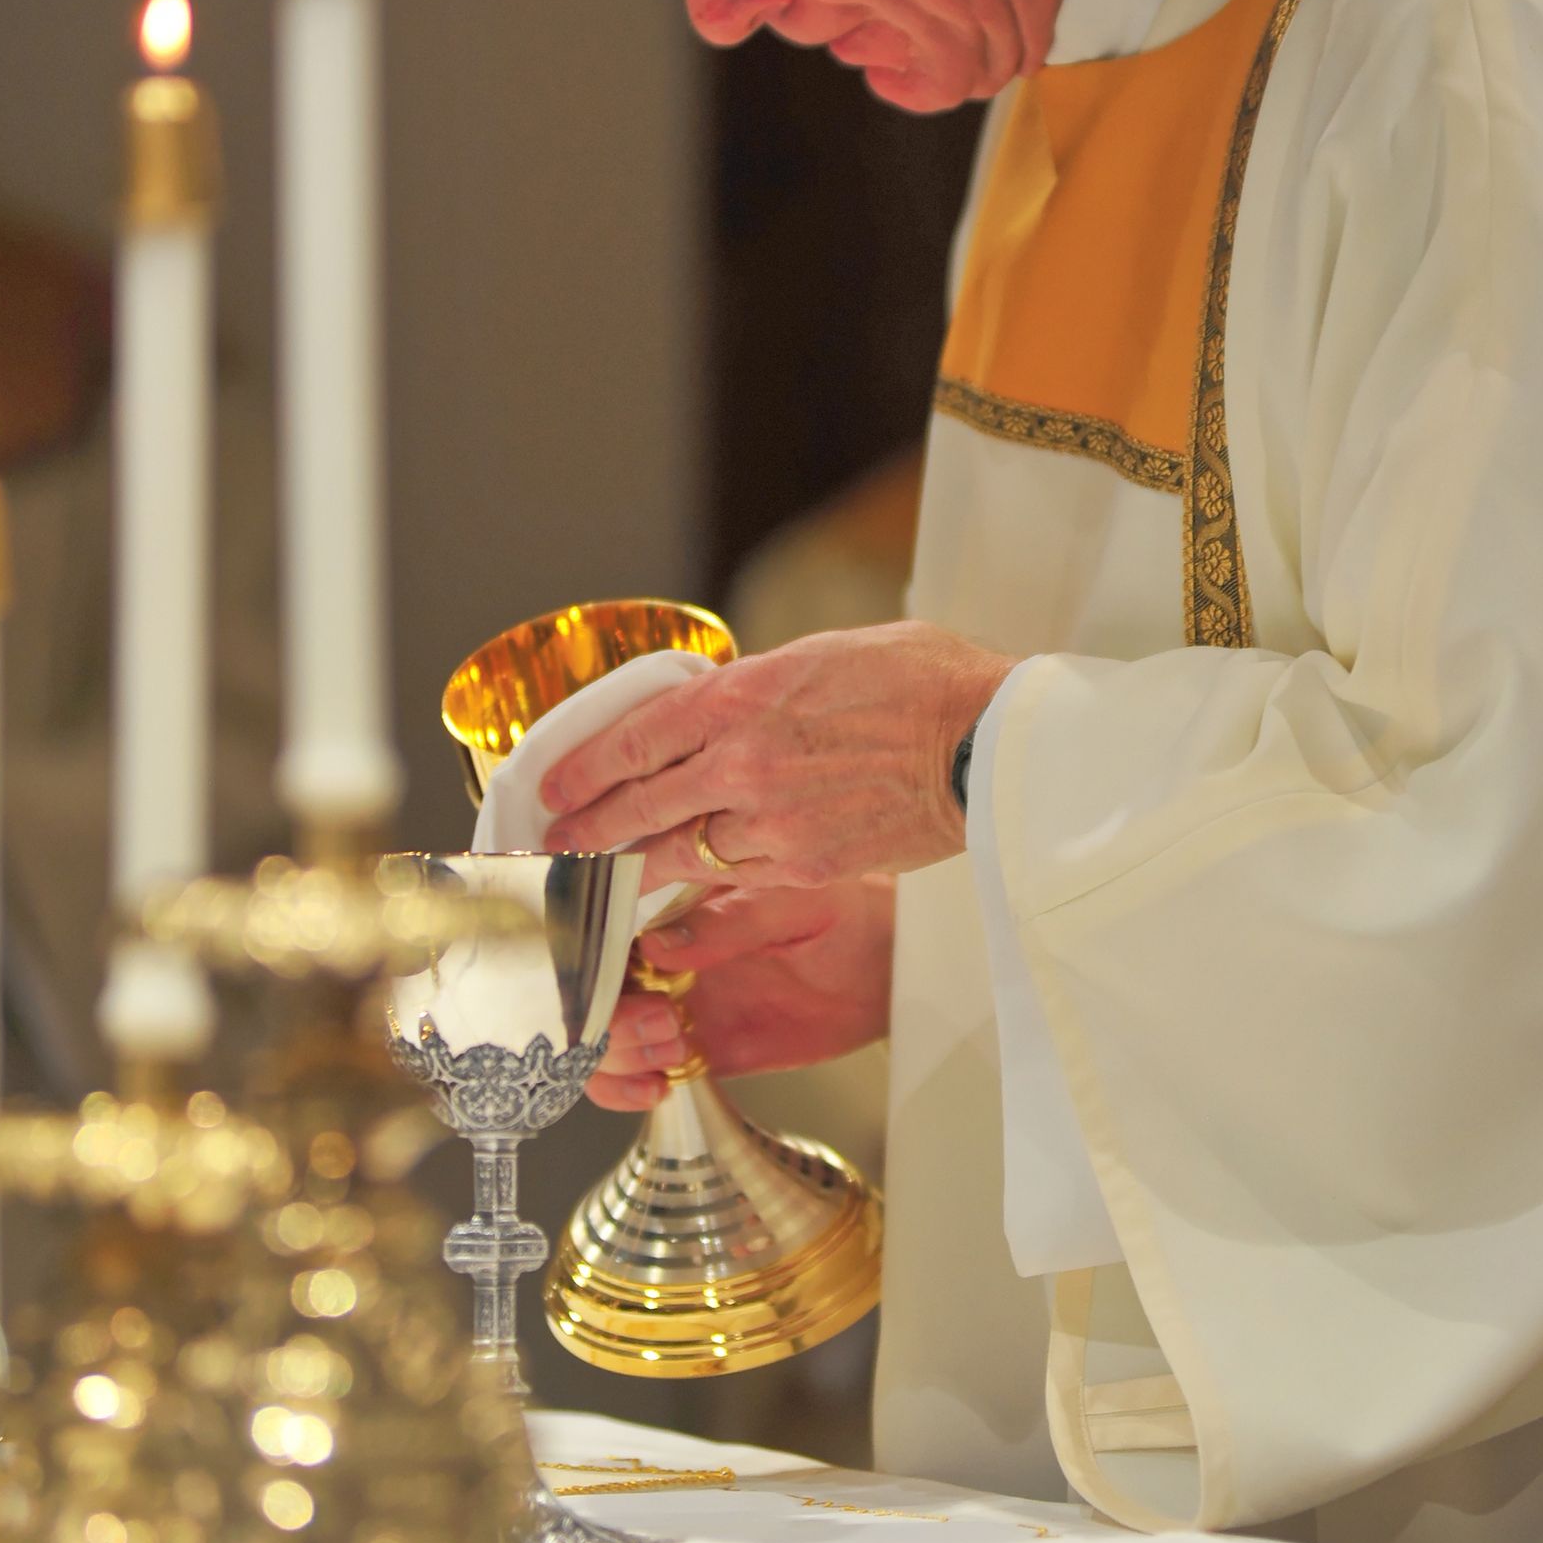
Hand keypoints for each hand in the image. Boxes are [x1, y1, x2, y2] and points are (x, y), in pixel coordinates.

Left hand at [541, 622, 1014, 887]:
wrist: (988, 746)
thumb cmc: (923, 683)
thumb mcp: (824, 655)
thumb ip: (759, 688)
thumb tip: (721, 708)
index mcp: (739, 697)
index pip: (632, 739)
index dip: (582, 769)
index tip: (554, 788)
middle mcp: (740, 763)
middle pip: (637, 808)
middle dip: (587, 832)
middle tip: (556, 847)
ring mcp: (770, 823)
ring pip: (678, 855)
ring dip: (635, 868)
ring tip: (604, 878)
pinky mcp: (805, 868)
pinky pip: (734, 878)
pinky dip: (703, 883)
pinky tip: (685, 888)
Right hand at [589, 876, 895, 1109]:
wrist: (891, 959)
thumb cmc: (849, 910)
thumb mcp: (794, 902)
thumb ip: (730, 922)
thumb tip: (658, 943)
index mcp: (680, 916)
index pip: (603, 942)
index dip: (593, 971)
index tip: (621, 987)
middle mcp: (669, 965)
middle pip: (593, 1000)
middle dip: (608, 1022)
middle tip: (664, 1023)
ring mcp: (683, 1009)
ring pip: (607, 1044)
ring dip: (618, 1059)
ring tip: (672, 1048)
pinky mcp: (706, 1051)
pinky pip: (644, 1076)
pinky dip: (630, 1092)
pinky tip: (658, 1087)